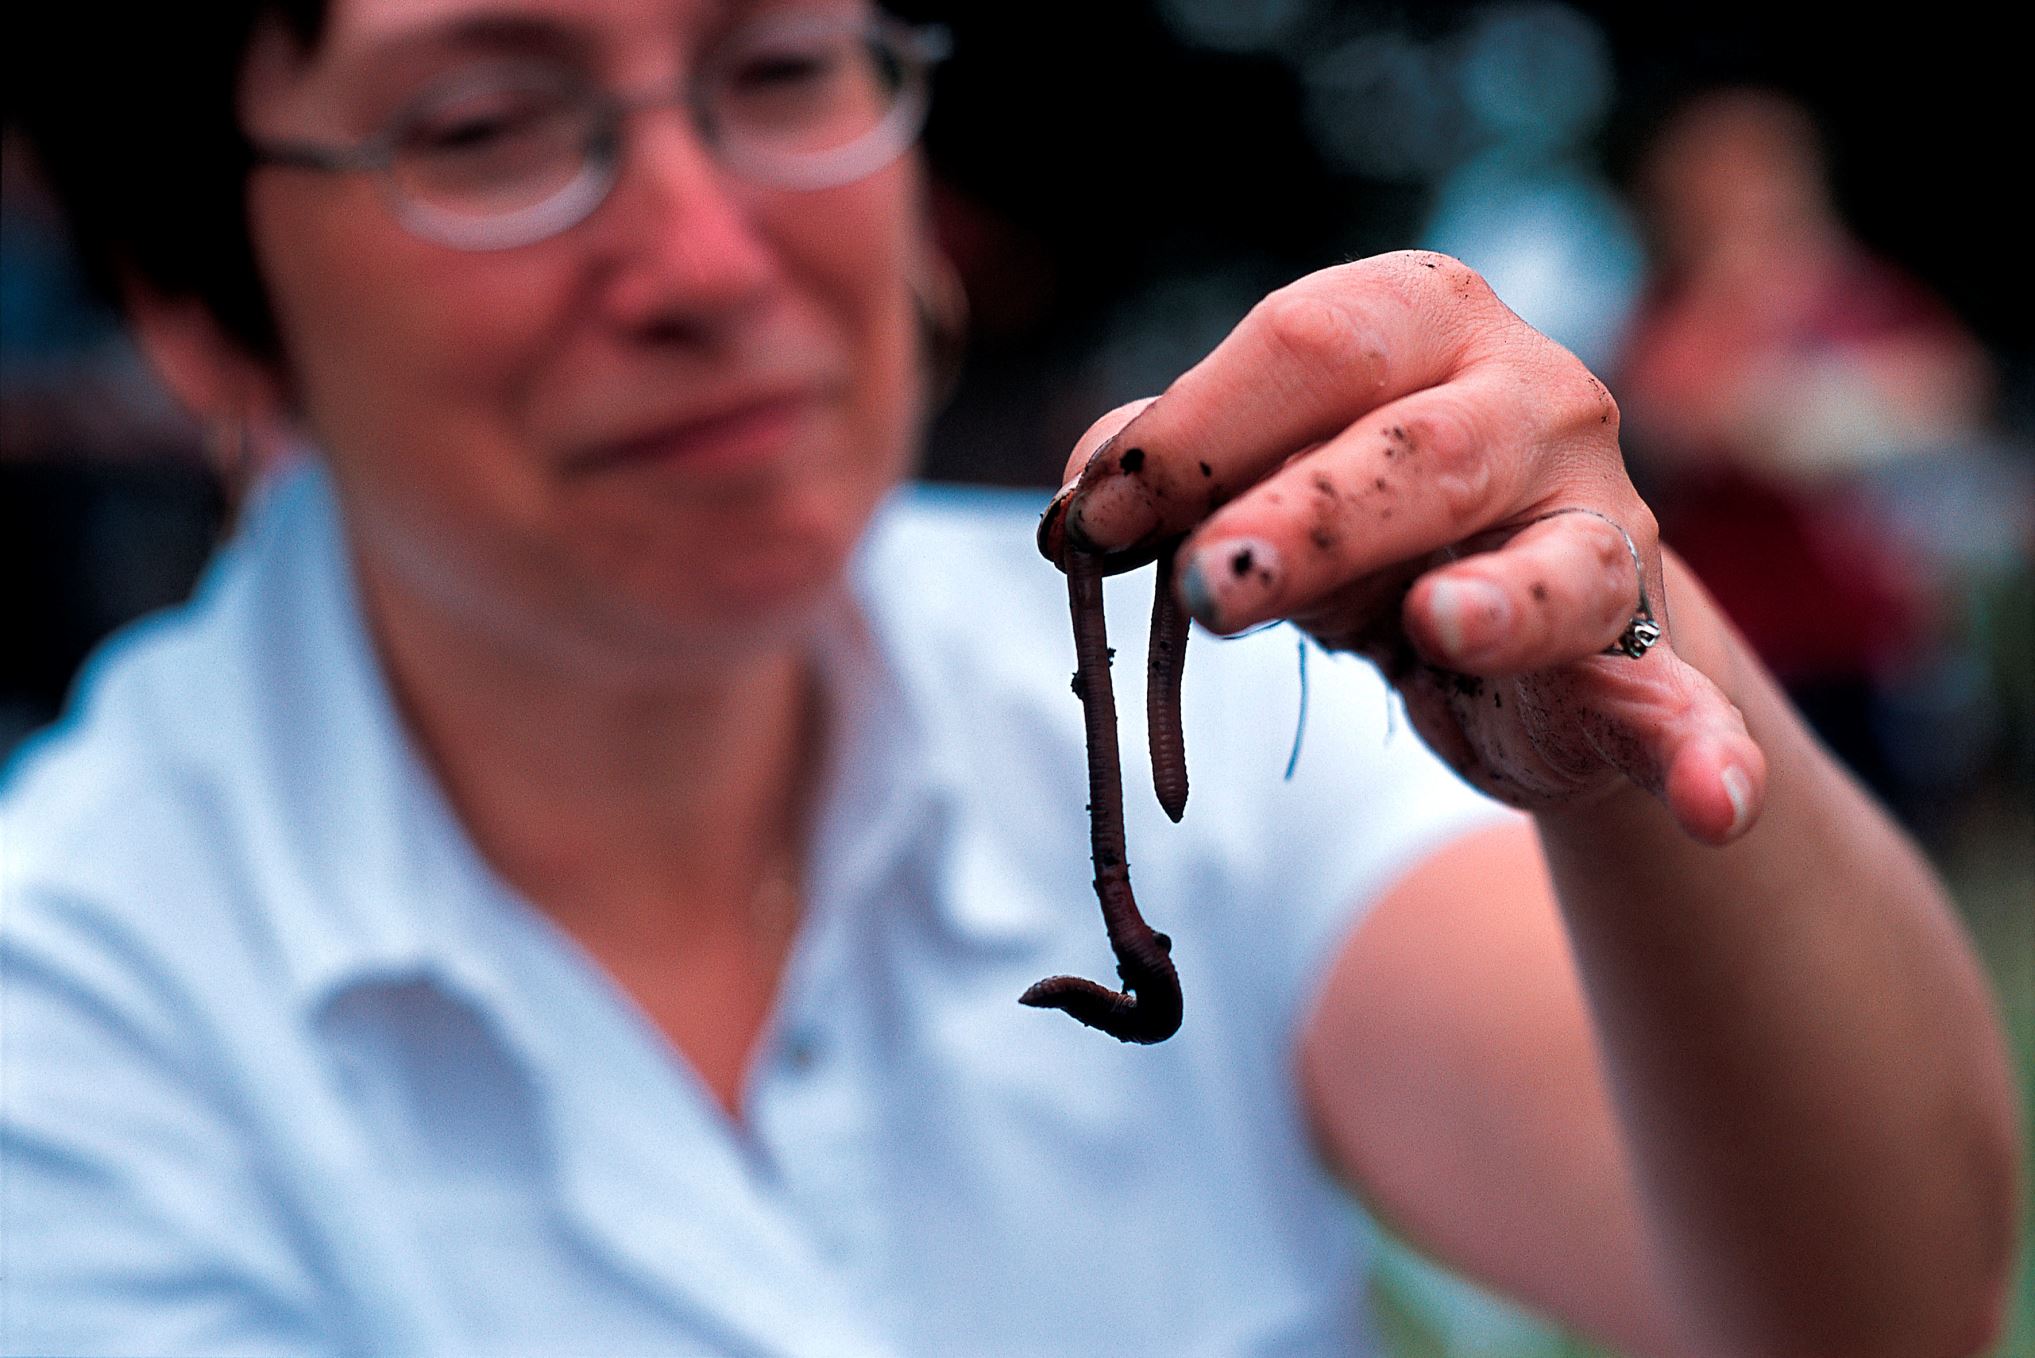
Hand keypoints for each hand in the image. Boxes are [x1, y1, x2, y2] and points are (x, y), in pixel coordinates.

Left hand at [1049, 252, 1765, 844]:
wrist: (1490, 615)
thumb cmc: (1350, 519)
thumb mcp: (1253, 476)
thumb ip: (1173, 474)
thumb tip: (1083, 506)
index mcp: (1420, 320)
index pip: (1309, 342)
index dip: (1194, 434)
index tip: (1094, 526)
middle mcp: (1533, 397)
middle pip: (1420, 447)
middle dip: (1308, 514)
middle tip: (1208, 584)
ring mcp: (1604, 522)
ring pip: (1558, 561)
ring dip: (1493, 601)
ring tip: (1435, 623)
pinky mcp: (1640, 651)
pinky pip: (1680, 703)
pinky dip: (1703, 752)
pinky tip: (1715, 800)